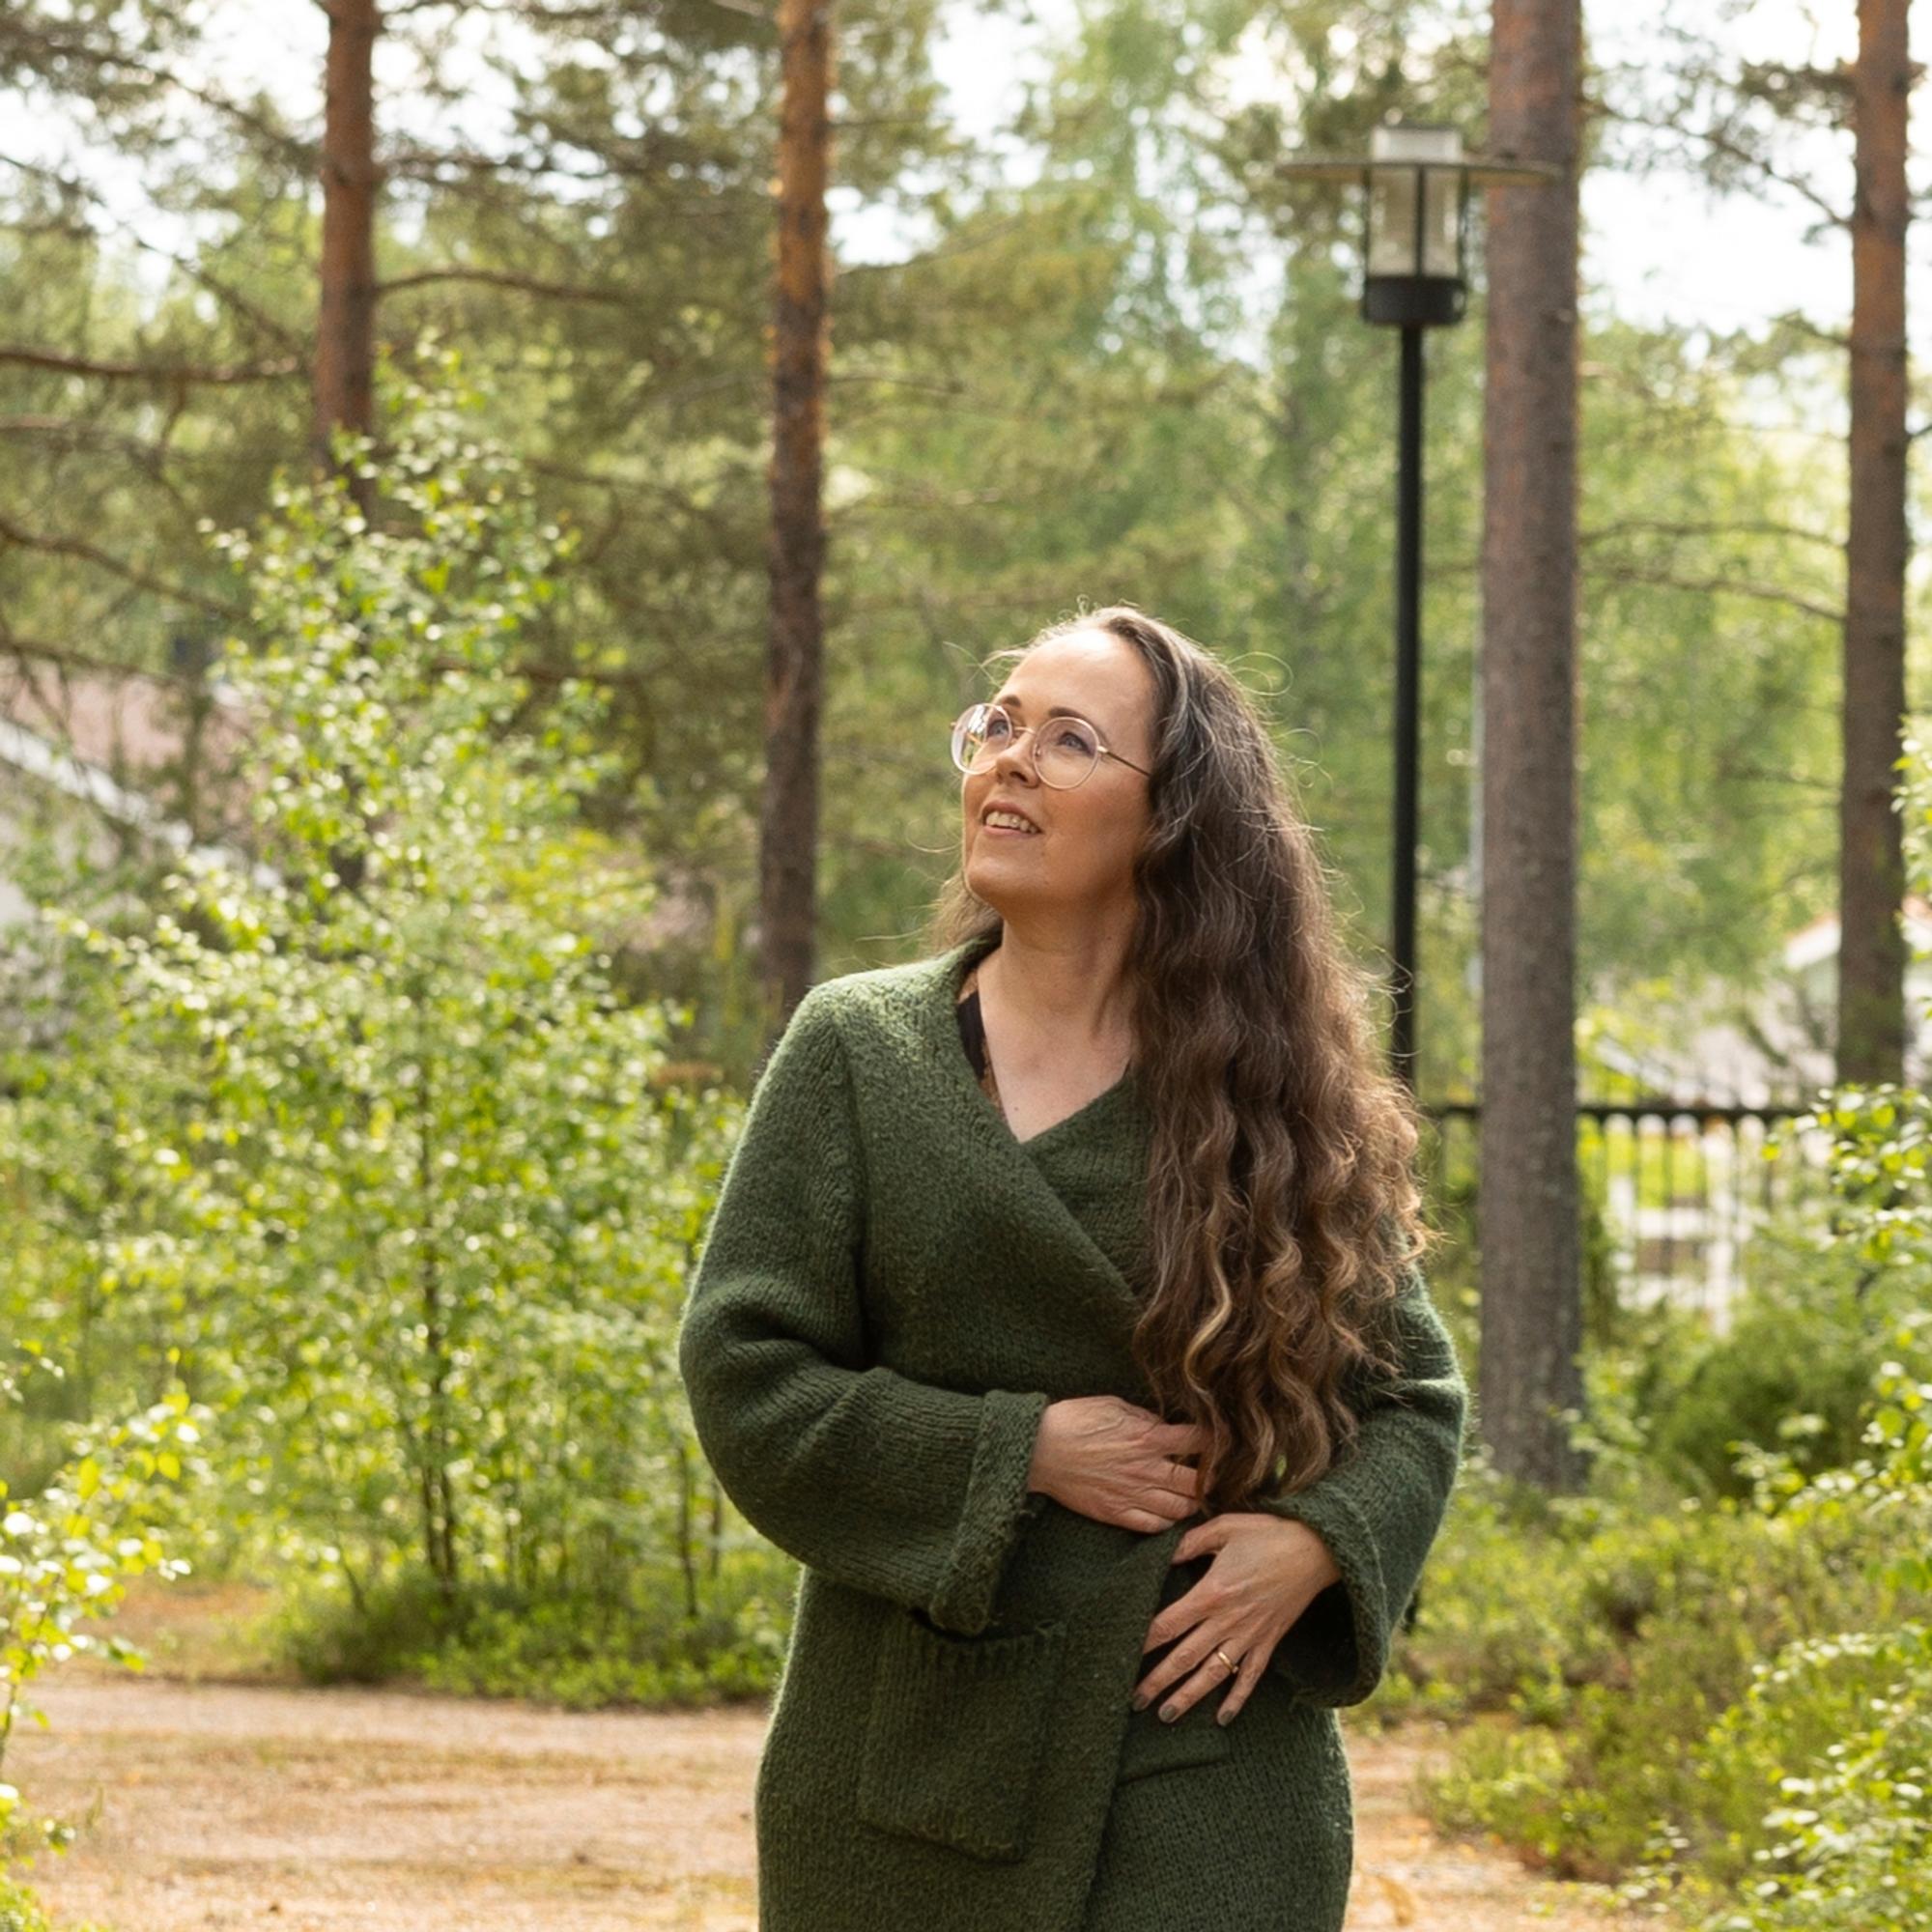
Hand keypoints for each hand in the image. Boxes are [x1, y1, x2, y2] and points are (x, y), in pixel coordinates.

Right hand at [1028, 1396, 1207, 1531]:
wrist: (1039, 1450)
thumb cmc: (1074, 1420)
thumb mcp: (1113, 1405)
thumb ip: (1145, 1418)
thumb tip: (1165, 1426)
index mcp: (1147, 1438)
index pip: (1198, 1442)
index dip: (1217, 1442)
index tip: (1224, 1442)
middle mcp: (1145, 1470)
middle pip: (1197, 1483)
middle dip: (1212, 1480)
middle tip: (1214, 1477)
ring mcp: (1132, 1495)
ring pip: (1180, 1509)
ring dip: (1192, 1503)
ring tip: (1192, 1496)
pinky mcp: (1116, 1513)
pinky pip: (1154, 1527)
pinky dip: (1168, 1523)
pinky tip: (1168, 1513)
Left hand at [1130, 1513, 1342, 1726]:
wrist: (1317, 1549)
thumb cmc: (1268, 1534)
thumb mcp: (1225, 1527)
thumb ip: (1190, 1543)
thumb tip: (1162, 1555)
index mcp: (1212, 1592)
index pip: (1170, 1624)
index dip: (1144, 1642)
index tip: (1122, 1656)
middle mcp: (1228, 1620)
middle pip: (1185, 1657)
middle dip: (1158, 1681)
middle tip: (1134, 1700)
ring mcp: (1250, 1635)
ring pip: (1213, 1674)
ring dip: (1189, 1697)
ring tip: (1166, 1715)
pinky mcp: (1269, 1641)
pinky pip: (1250, 1677)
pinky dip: (1237, 1699)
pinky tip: (1222, 1718)